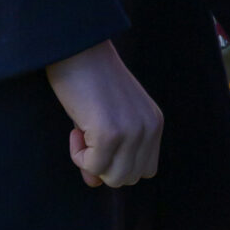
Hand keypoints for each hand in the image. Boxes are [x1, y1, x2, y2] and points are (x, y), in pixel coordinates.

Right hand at [46, 41, 163, 188]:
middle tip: (87, 135)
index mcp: (154, 122)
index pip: (144, 169)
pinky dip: (78, 155)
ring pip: (114, 178)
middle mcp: (149, 127)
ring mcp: (132, 131)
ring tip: (82, 131)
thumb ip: (108, 151)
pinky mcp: (111, 133)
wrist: (76, 46)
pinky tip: (76, 128)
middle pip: (129, 177)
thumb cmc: (87, 77)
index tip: (98, 139)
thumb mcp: (104, 117)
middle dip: (104, 165)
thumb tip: (94, 183)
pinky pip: (93, 166)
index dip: (117, 163)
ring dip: (91, 162)